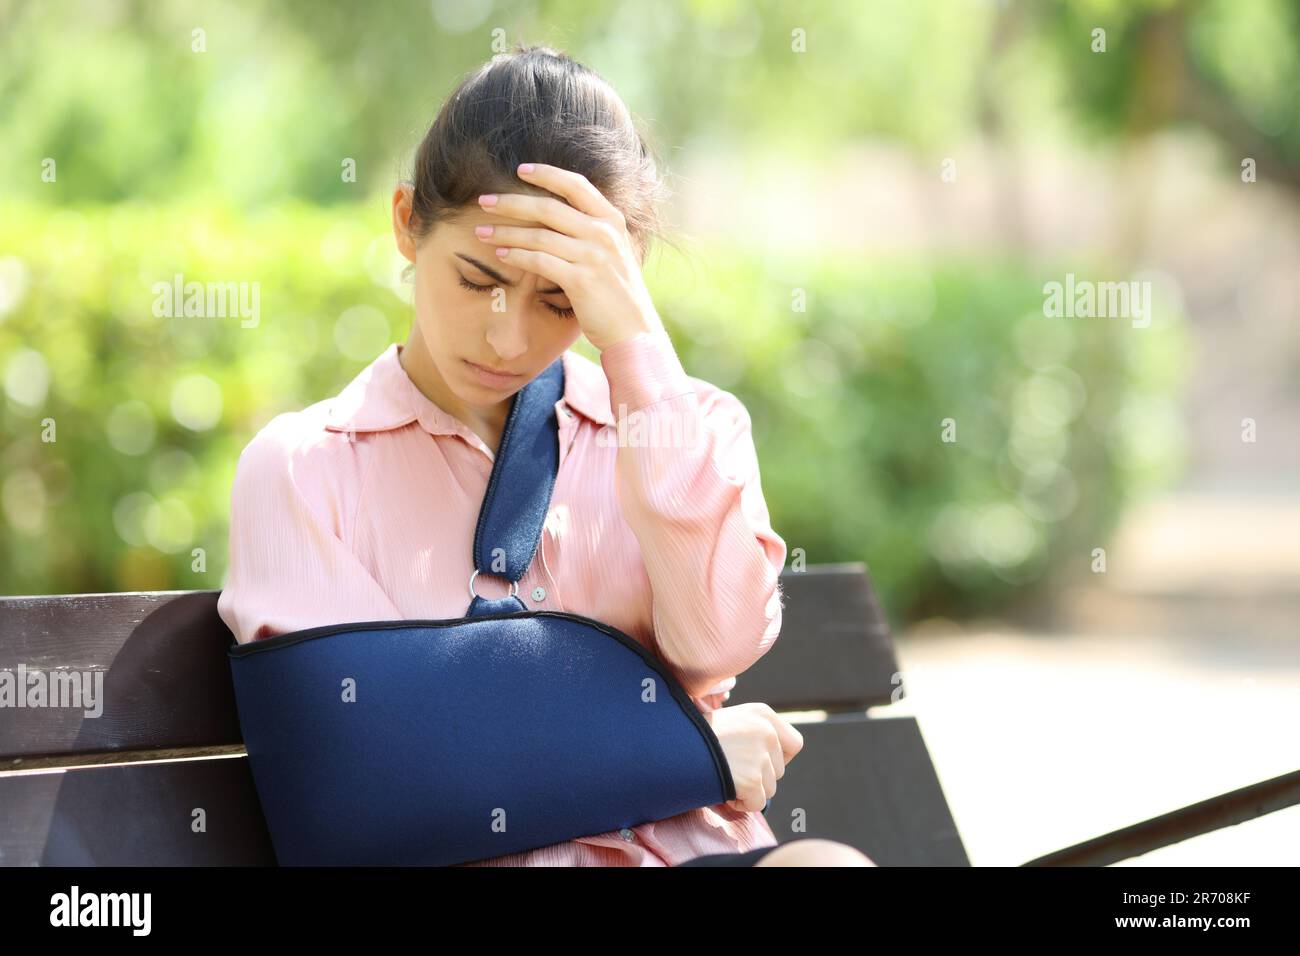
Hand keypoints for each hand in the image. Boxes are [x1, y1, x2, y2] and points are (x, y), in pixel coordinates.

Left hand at [474, 163, 665, 351]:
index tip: (520, 170)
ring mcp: (594, 256)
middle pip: (549, 208)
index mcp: (612, 220)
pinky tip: (500, 255)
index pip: (576, 185)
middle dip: (511, 203)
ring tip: (481, 232)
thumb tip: (553, 213)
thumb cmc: (617, 292)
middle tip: (484, 201)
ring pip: (539, 236)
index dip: (547, 174)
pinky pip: (540, 262)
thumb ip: (590, 230)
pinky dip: (517, 256)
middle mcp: (604, 233)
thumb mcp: (613, 251)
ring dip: (505, 232)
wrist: (635, 330)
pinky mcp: (581, 281)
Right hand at [703, 702, 803, 812]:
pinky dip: (739, 803)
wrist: (671, 744)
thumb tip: (768, 762)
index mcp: (764, 714)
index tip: (759, 761)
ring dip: (747, 790)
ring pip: (769, 789)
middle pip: (779, 771)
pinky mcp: (752, 779)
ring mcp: (761, 756)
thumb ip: (754, 734)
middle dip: (757, 777)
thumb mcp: (731, 721)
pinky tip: (721, 788)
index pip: (794, 743)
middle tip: (729, 769)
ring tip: (722, 775)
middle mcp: (767, 732)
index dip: (778, 758)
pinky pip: (756, 804)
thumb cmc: (695, 735)